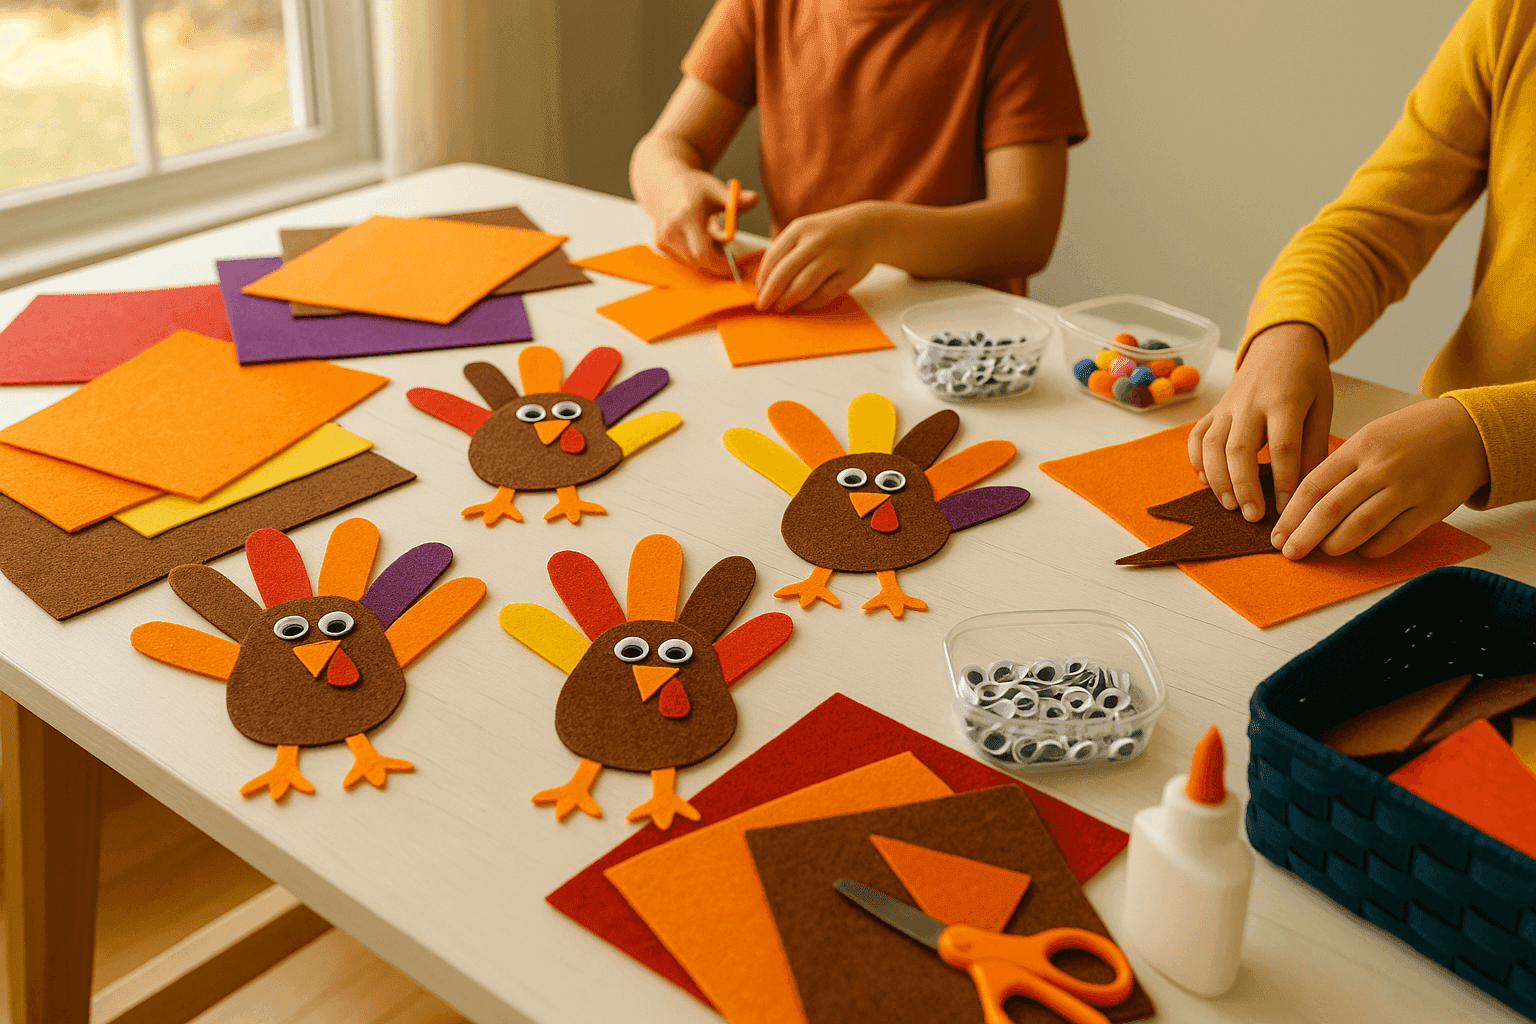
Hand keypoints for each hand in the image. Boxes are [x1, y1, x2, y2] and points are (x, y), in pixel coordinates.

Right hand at [642, 169, 757, 277]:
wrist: (667, 185)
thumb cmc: (697, 189)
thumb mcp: (718, 190)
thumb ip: (736, 199)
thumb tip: (755, 198)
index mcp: (687, 215)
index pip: (704, 252)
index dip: (722, 263)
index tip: (736, 265)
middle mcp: (670, 229)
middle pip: (698, 261)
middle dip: (717, 263)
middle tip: (729, 257)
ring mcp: (662, 238)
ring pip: (692, 261)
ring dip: (707, 257)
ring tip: (710, 237)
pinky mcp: (660, 244)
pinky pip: (684, 259)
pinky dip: (696, 254)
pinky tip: (698, 237)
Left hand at [755, 202, 886, 311]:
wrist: (869, 227)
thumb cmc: (829, 233)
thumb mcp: (805, 231)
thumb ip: (785, 251)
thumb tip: (764, 283)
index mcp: (801, 228)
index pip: (773, 257)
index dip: (762, 279)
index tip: (758, 293)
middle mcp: (817, 241)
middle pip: (784, 274)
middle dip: (770, 294)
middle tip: (763, 305)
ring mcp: (835, 257)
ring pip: (803, 286)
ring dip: (788, 301)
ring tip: (782, 306)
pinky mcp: (850, 274)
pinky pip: (824, 295)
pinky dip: (809, 303)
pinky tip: (802, 305)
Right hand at [1188, 323, 1332, 520]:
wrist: (1280, 344)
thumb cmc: (1307, 378)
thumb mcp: (1322, 407)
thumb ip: (1313, 447)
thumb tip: (1306, 489)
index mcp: (1285, 400)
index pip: (1283, 446)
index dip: (1282, 480)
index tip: (1285, 508)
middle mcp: (1250, 402)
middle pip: (1240, 449)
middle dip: (1244, 486)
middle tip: (1252, 516)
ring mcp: (1227, 405)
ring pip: (1213, 445)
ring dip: (1218, 479)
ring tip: (1229, 505)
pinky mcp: (1213, 410)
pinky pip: (1197, 437)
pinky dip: (1197, 461)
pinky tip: (1206, 481)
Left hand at [1271, 397, 1488, 558]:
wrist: (1472, 430)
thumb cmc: (1412, 435)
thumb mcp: (1371, 436)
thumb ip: (1341, 467)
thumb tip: (1305, 506)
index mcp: (1360, 447)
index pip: (1314, 485)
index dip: (1291, 515)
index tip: (1277, 535)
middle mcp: (1381, 467)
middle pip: (1331, 509)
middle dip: (1304, 536)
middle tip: (1289, 553)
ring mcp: (1408, 488)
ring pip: (1360, 526)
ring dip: (1335, 545)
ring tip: (1323, 551)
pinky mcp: (1432, 508)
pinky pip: (1394, 537)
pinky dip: (1372, 549)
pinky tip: (1361, 551)